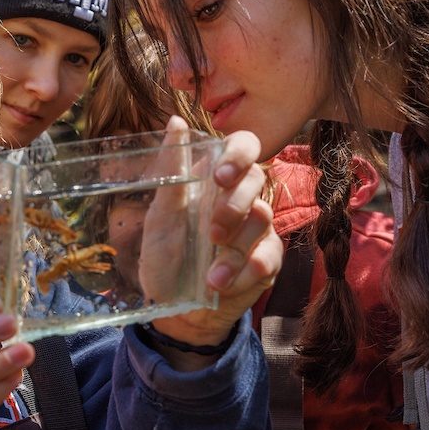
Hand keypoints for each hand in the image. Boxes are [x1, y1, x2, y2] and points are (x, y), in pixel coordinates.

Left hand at [147, 116, 280, 348]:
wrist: (173, 306)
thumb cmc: (165, 255)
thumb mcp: (161, 215)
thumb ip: (172, 173)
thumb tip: (176, 122)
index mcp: (216, 180)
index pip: (244, 146)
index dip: (239, 154)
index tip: (220, 177)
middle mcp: (242, 198)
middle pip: (257, 181)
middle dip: (233, 207)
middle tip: (211, 233)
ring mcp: (258, 229)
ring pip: (262, 220)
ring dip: (232, 250)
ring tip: (209, 275)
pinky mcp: (268, 261)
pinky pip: (267, 258)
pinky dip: (243, 273)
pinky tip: (222, 284)